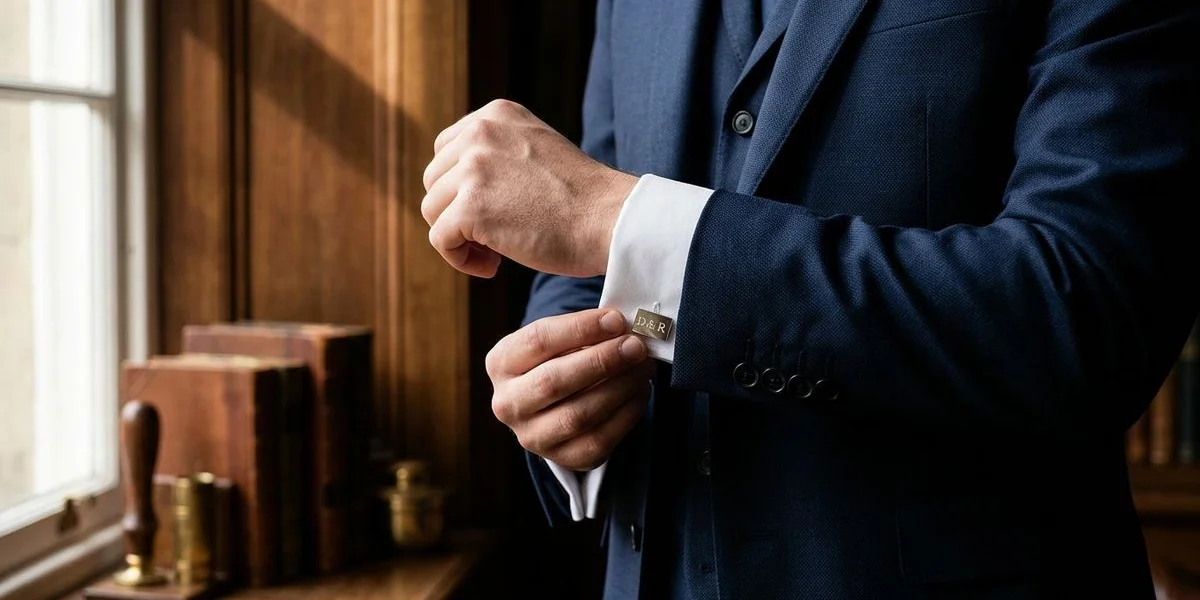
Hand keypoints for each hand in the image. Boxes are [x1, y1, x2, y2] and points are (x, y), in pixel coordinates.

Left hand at [422, 99, 636, 277]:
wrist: (610, 220)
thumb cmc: (582, 200)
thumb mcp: (536, 151)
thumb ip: (498, 153)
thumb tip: (455, 185)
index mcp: (497, 114)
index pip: (446, 150)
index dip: (460, 188)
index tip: (490, 211)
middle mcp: (480, 132)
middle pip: (434, 181)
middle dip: (456, 213)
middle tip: (494, 237)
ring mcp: (473, 168)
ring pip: (432, 211)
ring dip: (459, 238)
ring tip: (494, 254)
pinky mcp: (470, 207)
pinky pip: (440, 240)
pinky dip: (461, 260)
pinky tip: (493, 267)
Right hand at [487, 308, 653, 470]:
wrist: (553, 405)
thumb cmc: (558, 360)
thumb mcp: (557, 340)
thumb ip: (583, 331)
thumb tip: (622, 327)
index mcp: (501, 363)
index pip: (538, 341)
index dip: (581, 328)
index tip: (616, 320)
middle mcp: (508, 403)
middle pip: (553, 382)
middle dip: (601, 361)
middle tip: (634, 346)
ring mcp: (532, 436)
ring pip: (577, 416)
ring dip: (618, 388)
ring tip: (642, 367)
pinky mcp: (562, 458)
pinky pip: (598, 441)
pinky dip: (626, 414)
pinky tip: (640, 392)